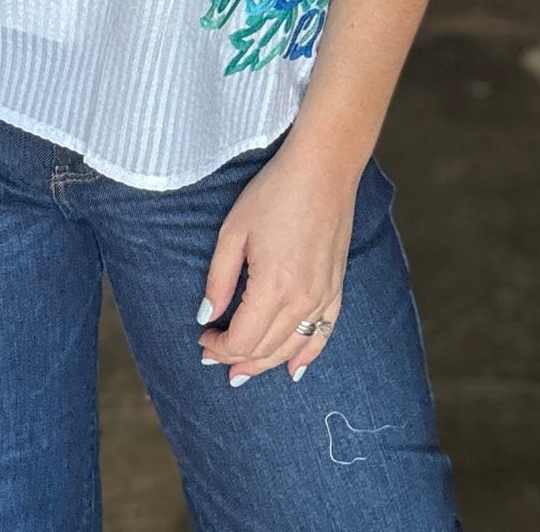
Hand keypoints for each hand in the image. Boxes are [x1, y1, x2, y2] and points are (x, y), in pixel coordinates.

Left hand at [196, 140, 358, 384]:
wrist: (323, 169)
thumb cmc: (274, 193)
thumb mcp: (233, 232)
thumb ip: (218, 279)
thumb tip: (206, 316)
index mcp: (272, 288)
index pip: (241, 340)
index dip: (218, 347)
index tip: (202, 337)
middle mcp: (301, 300)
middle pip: (265, 349)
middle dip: (236, 359)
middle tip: (214, 358)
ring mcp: (323, 296)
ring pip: (292, 347)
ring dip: (266, 363)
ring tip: (243, 371)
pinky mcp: (336, 287)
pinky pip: (323, 334)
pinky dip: (307, 355)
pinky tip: (295, 369)